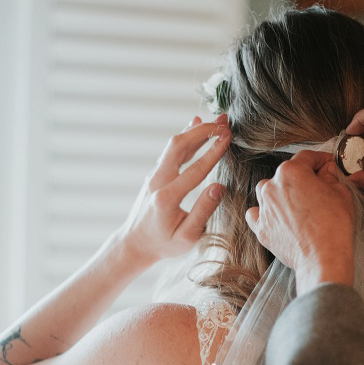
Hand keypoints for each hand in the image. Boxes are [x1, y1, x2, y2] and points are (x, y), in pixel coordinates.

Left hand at [119, 114, 230, 263]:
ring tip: (218, 120)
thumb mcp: (187, 237)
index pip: (195, 170)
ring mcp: (154, 175)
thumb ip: (203, 212)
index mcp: (167, 198)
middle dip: (203, 131)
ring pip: (174, 145)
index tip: (228, 137)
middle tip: (225, 123)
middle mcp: (157, 181)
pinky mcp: (155, 174)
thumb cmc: (164, 244)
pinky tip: (196, 124)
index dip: (213, 152)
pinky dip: (186, 137)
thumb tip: (219, 187)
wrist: (135, 243)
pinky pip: (172, 151)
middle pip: (179, 146)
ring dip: (196, 131)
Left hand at [245, 151, 354, 292]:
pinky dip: (265, 213)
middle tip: (318, 187)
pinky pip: (256, 214)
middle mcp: (272, 187)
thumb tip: (326, 170)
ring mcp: (264, 209)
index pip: (306, 158)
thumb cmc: (333, 226)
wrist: (322, 258)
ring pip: (267, 192)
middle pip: (286, 174)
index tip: (326, 164)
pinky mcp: (261, 228)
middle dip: (302, 178)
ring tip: (296, 203)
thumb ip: (331, 176)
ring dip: (280, 193)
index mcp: (291, 172)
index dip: (320, 159)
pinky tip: (277, 216)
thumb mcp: (341, 193)